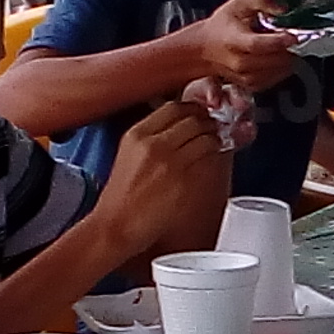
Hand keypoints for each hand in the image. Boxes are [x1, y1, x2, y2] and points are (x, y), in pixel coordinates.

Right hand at [101, 99, 232, 253]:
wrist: (117, 226)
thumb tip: (176, 128)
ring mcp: (170, 162)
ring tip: (216, 141)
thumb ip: (149, 138)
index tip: (199, 113)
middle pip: (192, 119)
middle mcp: (153, 144)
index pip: (173, 108)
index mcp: (137, 135)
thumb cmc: (121, 197)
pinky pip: (208, 158)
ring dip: (215, 137)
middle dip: (207, 121)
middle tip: (214, 126)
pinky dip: (215, 154)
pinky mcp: (183, 181)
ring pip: (204, 136)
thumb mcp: (128, 155)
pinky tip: (214, 157)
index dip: (192, 109)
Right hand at [190, 0, 300, 95]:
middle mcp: (239, 62)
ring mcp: (246, 76)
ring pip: (278, 71)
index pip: (257, 44)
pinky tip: (280, 55)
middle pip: (272, 60)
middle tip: (293, 36)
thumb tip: (282, 5)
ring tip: (285, 45)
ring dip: (288, 58)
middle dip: (289, 49)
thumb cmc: (223, 25)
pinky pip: (276, 79)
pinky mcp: (252, 85)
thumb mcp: (239, 3)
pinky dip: (283, 67)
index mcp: (233, 40)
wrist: (205, 48)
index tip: (292, 36)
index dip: (277, 41)